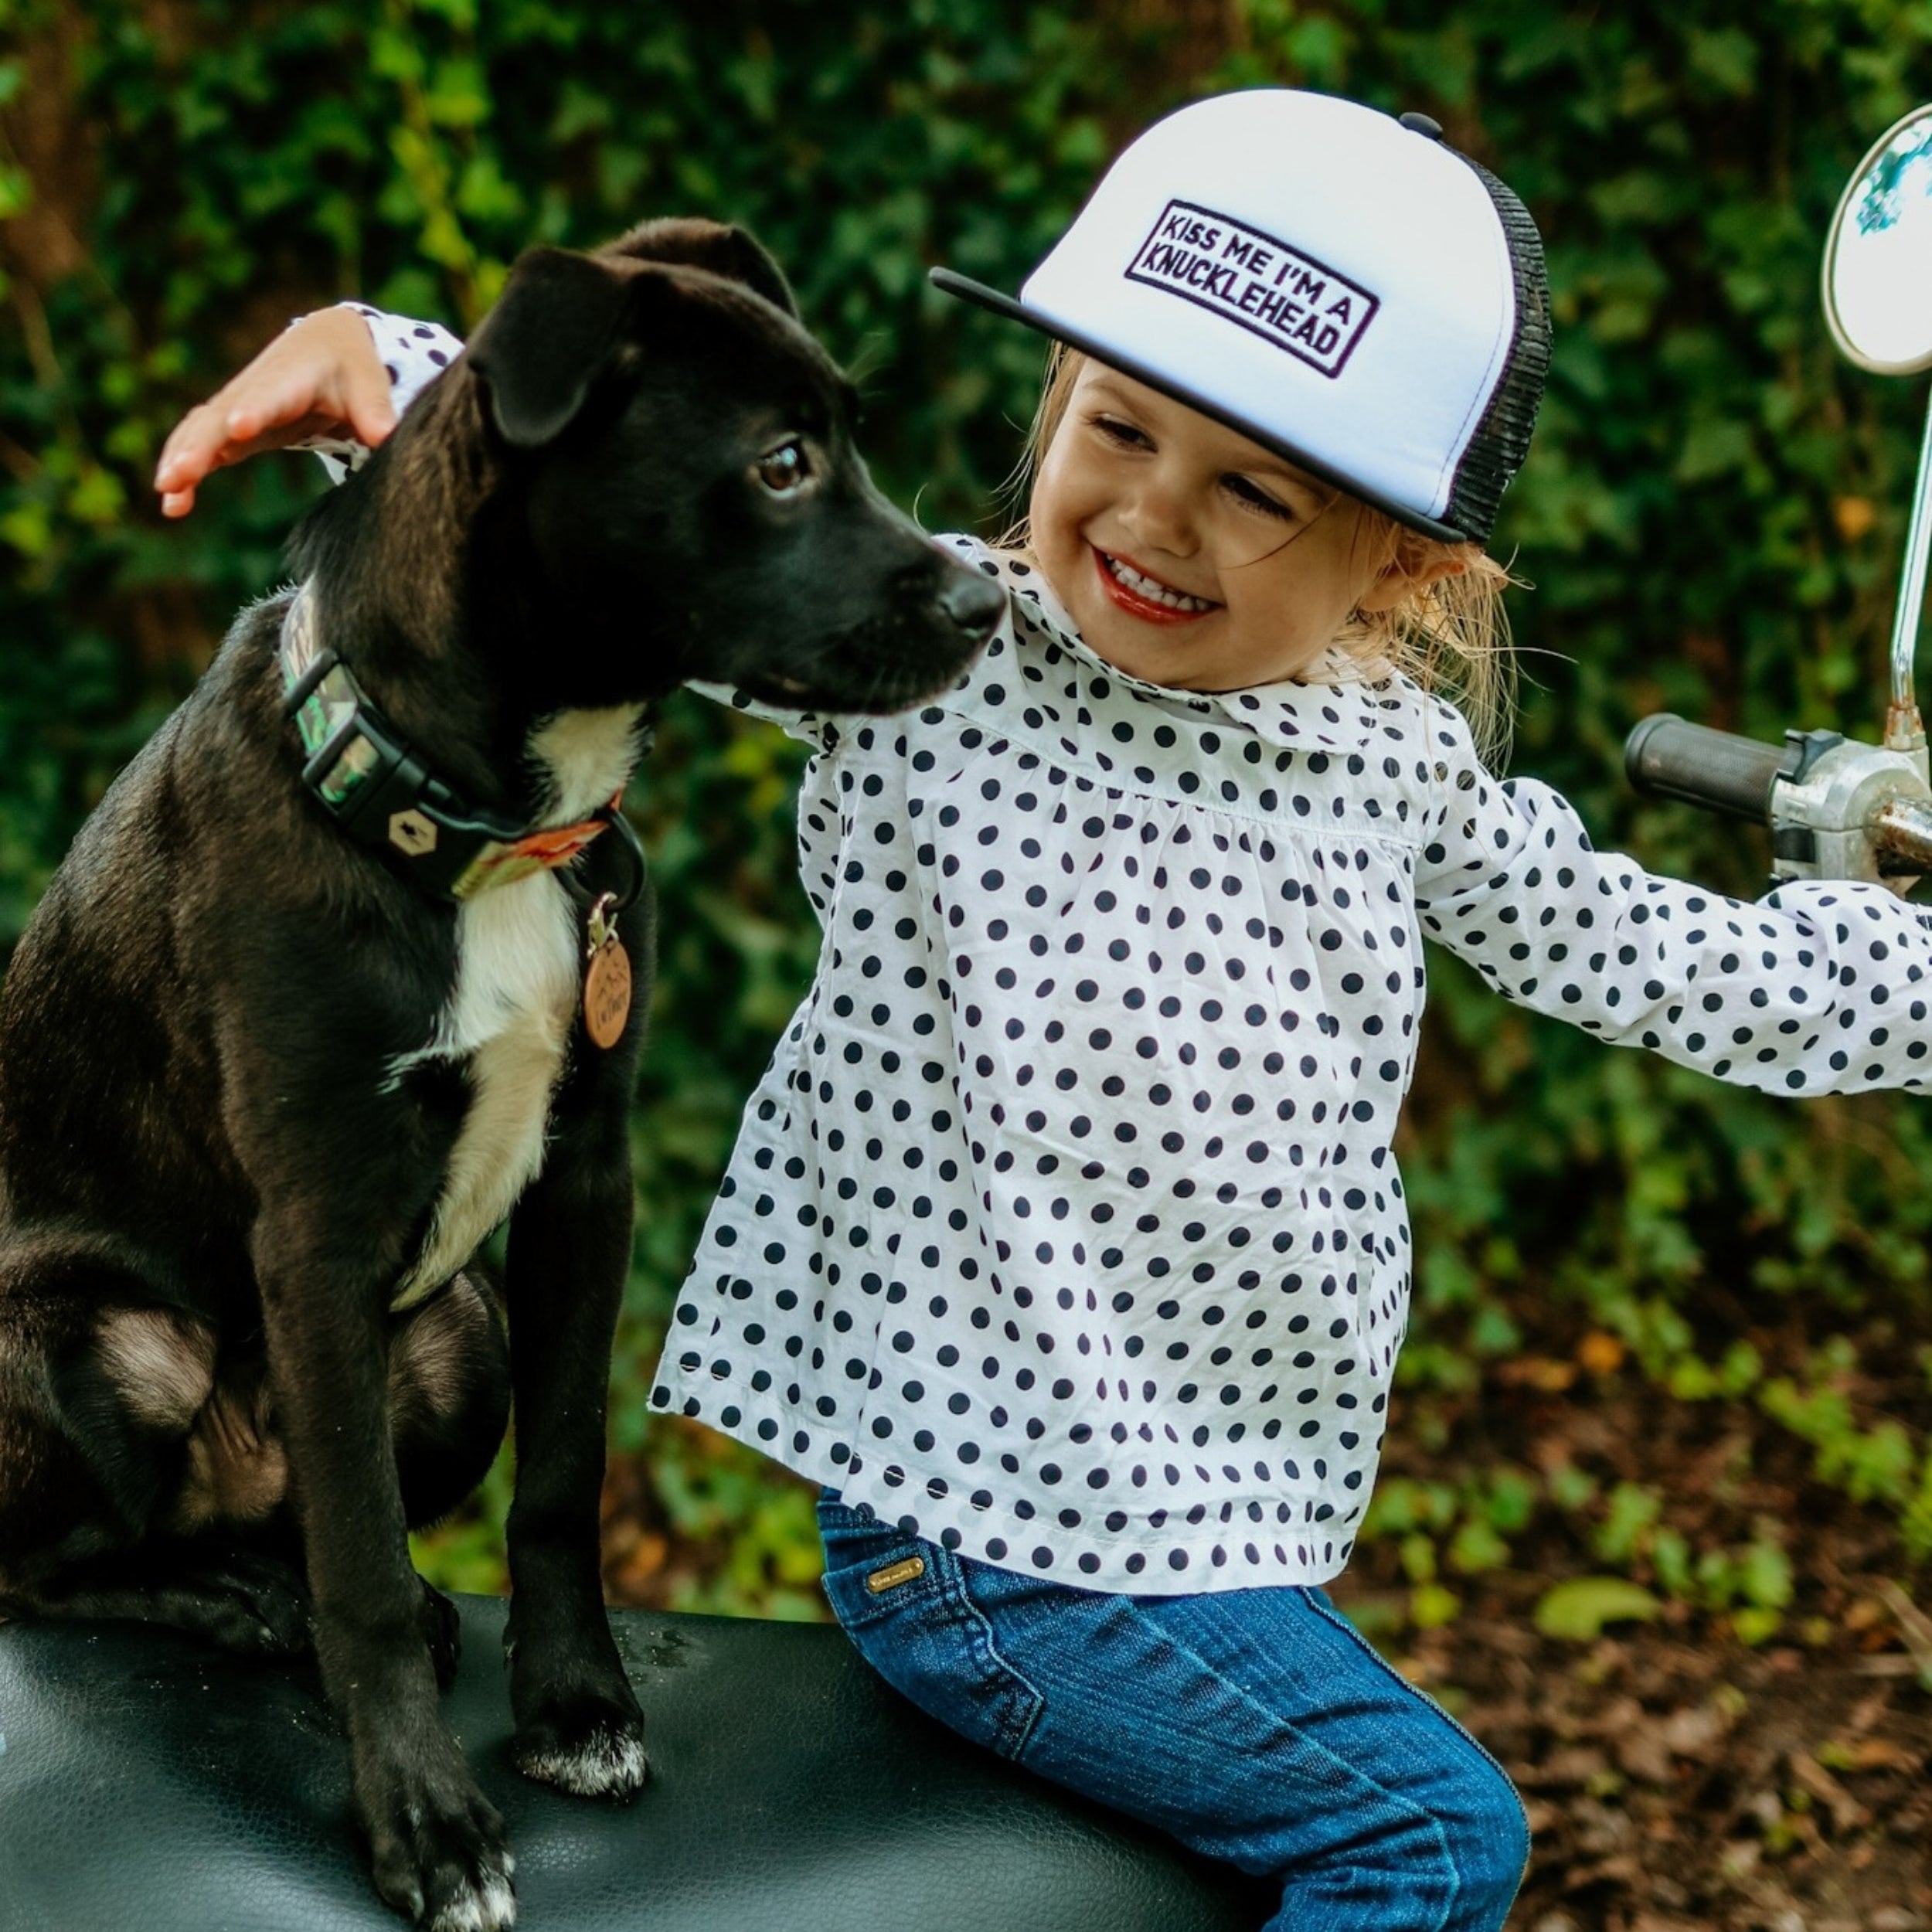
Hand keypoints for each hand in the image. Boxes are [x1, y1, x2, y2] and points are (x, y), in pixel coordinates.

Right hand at [152, 306, 397, 517]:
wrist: (326, 344)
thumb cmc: (351, 367)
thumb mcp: (369, 382)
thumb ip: (375, 409)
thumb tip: (384, 435)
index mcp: (289, 381)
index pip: (268, 398)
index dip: (253, 412)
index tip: (238, 428)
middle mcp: (254, 393)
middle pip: (219, 418)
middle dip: (198, 445)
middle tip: (179, 475)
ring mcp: (238, 409)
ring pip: (200, 432)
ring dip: (181, 460)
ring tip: (167, 495)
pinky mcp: (234, 428)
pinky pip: (201, 446)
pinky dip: (185, 470)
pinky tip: (173, 504)